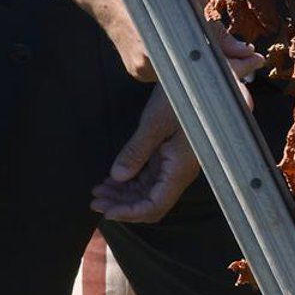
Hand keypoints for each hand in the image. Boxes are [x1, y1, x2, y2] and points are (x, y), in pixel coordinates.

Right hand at [50, 0, 258, 82]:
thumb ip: (216, 31)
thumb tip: (242, 51)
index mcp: (172, 39)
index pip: (213, 64)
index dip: (236, 64)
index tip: (254, 60)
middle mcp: (156, 61)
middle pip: (199, 71)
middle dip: (220, 63)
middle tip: (240, 54)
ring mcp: (143, 69)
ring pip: (183, 71)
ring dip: (196, 60)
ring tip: (198, 40)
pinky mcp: (136, 72)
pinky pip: (166, 70)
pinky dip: (176, 59)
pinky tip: (175, 42)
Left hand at [90, 87, 198, 221]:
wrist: (200, 81)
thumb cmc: (182, 98)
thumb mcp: (155, 122)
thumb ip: (136, 151)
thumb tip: (117, 177)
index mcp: (178, 169)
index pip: (154, 206)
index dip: (129, 213)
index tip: (105, 211)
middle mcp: (178, 172)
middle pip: (149, 203)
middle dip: (122, 206)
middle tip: (94, 200)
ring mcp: (174, 165)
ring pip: (147, 191)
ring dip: (123, 194)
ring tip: (98, 190)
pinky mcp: (169, 156)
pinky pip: (148, 177)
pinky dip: (129, 181)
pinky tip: (112, 179)